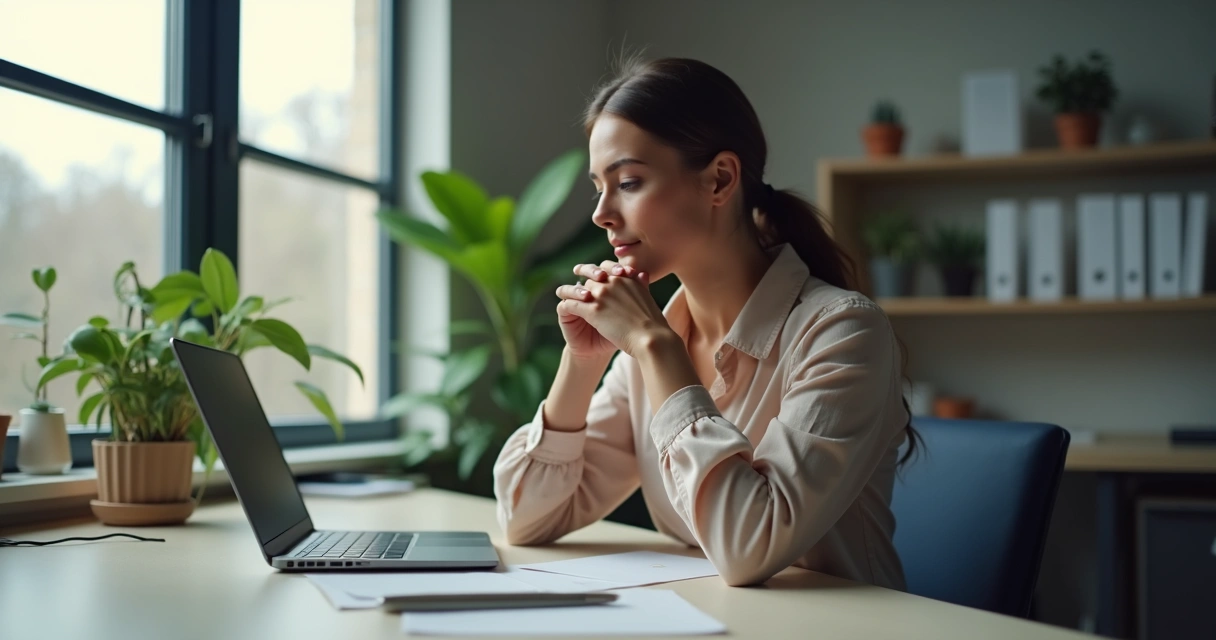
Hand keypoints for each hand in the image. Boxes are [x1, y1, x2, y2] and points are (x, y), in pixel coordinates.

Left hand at [557, 261, 674, 357]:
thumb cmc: (654, 324)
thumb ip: (642, 284)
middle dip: (585, 283)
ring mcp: (603, 295)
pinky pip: (574, 303)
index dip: (599, 270)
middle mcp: (614, 282)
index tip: (593, 273)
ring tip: (563, 294)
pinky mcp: (593, 310)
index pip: (608, 267)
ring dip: (572, 292)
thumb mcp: (649, 297)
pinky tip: (564, 306)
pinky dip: (567, 303)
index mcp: (627, 278)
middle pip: (592, 278)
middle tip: (576, 286)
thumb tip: (642, 273)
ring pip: (580, 288)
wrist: (651, 339)